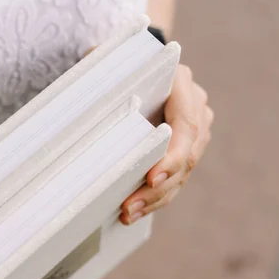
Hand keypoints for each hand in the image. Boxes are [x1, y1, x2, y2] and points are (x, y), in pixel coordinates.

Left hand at [120, 64, 213, 223]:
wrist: (138, 64)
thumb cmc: (121, 63)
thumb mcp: (112, 63)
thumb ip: (106, 77)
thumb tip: (83, 101)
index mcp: (182, 83)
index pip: (186, 125)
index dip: (171, 156)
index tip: (151, 178)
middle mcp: (196, 107)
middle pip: (186, 157)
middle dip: (157, 187)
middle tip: (129, 207)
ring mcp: (195, 130)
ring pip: (182, 173)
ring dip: (155, 198)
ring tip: (128, 214)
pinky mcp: (185, 148)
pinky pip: (175, 177)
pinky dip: (155, 196)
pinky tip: (135, 211)